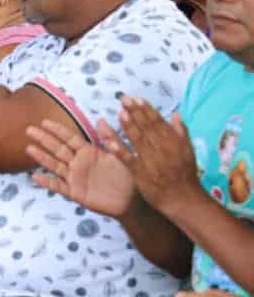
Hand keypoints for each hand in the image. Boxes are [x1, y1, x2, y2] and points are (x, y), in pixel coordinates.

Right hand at [26, 119, 134, 217]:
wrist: (132, 201)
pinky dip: (47, 183)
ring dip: (42, 157)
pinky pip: (59, 187)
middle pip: (58, 149)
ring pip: (55, 165)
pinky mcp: (75, 193)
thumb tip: (100, 119)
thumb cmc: (129, 176)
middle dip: (44, 139)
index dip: (57, 130)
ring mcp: (75, 178)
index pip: (69, 138)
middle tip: (29, 129)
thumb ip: (111, 138)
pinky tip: (35, 177)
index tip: (44, 121)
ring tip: (28, 148)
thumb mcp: (121, 154)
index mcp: (88, 151)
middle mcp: (78, 163)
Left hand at [106, 97, 204, 216]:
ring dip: (128, 126)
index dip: (146, 109)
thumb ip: (181, 131)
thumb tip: (176, 113)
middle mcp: (161, 148)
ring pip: (137, 139)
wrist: (183, 198)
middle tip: (124, 98)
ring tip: (120, 113)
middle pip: (146, 127)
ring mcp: (150, 160)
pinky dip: (119, 150)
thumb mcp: (188, 150)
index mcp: (172, 141)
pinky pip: (128, 159)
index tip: (136, 98)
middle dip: (135, 112)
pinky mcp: (140, 172)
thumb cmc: (185, 173)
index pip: (157, 121)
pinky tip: (110, 141)